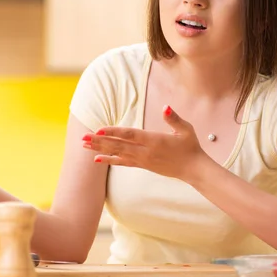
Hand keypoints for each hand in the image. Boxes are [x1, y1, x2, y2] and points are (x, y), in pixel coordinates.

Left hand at [81, 105, 209, 180]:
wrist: (193, 169)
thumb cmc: (190, 147)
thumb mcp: (186, 130)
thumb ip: (173, 118)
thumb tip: (165, 107)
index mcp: (153, 140)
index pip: (129, 135)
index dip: (113, 132)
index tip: (98, 130)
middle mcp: (145, 151)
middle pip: (118, 145)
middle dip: (99, 141)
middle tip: (82, 138)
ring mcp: (142, 159)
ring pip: (117, 153)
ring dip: (100, 149)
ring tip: (84, 146)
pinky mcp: (142, 165)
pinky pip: (122, 162)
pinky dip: (109, 160)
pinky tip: (97, 159)